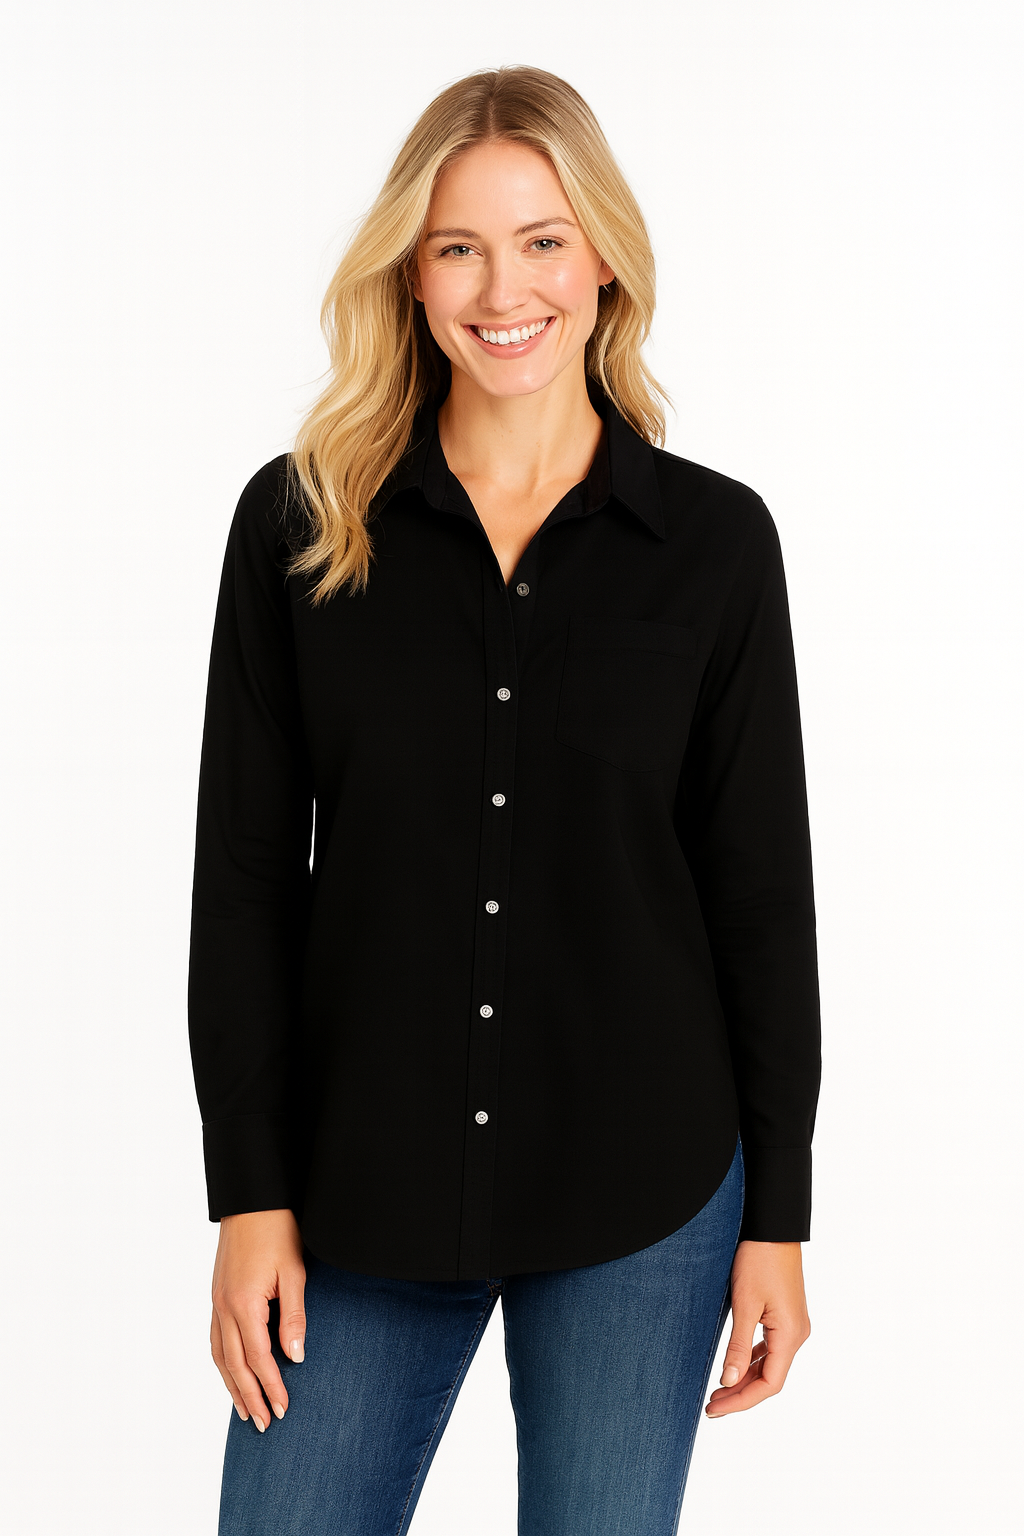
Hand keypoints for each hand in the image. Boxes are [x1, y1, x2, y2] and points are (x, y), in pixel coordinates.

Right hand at [210, 1207, 306, 1430]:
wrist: (252, 1198)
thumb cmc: (277, 1230)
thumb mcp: (294, 1272)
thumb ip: (294, 1315)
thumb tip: (296, 1355)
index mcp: (243, 1303)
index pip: (259, 1358)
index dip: (272, 1386)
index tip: (284, 1409)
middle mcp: (223, 1307)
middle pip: (234, 1364)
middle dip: (250, 1396)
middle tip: (265, 1424)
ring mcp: (216, 1301)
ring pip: (219, 1355)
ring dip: (232, 1385)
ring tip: (245, 1410)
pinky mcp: (216, 1294)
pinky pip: (215, 1338)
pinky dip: (222, 1362)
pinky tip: (231, 1372)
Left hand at [705, 1240, 809, 1417]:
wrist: (773, 1227)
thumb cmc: (759, 1259)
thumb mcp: (744, 1304)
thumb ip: (737, 1346)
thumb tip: (728, 1381)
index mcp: (790, 1335)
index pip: (769, 1385)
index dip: (741, 1401)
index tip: (714, 1408)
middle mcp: (797, 1334)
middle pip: (770, 1378)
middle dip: (740, 1393)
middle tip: (711, 1405)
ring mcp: (794, 1325)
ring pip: (770, 1363)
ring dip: (745, 1378)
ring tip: (718, 1389)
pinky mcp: (787, 1315)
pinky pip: (771, 1347)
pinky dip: (752, 1360)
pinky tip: (735, 1364)